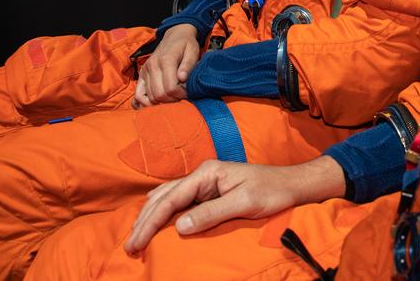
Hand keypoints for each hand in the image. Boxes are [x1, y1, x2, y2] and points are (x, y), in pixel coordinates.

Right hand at [123, 157, 346, 253]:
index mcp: (207, 173)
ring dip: (150, 217)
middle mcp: (201, 175)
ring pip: (167, 198)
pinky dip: (162, 214)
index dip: (150, 222)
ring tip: (136, 238)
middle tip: (130, 247)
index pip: (170, 199)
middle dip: (144, 221)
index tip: (136, 242)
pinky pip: (178, 202)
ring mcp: (204, 183)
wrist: (290, 185)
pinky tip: (155, 224)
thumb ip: (212, 213)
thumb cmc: (271, 191)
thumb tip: (179, 227)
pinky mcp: (208, 192)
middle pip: (162, 198)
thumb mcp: (244, 203)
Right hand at [133, 25, 199, 107]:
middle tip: (181, 96)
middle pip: (159, 95)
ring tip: (172, 96)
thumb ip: (188, 65)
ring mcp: (144, 71)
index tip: (188, 92)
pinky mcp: (141, 75)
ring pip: (149, 97)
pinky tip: (155, 104)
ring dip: (161, 102)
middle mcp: (152, 66)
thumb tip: (182, 78)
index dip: (181, 94)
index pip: (170, 88)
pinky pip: (137, 95)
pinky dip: (145, 103)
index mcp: (165, 60)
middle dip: (172, 100)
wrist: (175, 35)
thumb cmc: (186, 45)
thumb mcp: (192, 51)